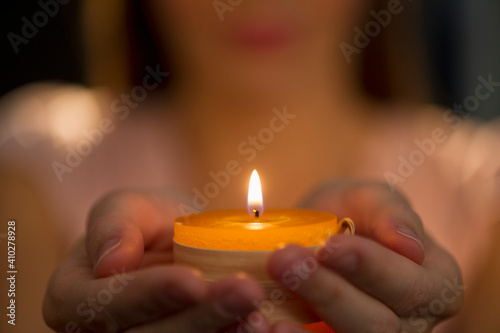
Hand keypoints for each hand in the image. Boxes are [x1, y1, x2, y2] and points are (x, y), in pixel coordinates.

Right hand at [43, 189, 305, 332]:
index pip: (107, 304)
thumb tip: (109, 263)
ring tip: (264, 314)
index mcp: (73, 299)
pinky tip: (270, 326)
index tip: (193, 281)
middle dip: (202, 316)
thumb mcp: (127, 207)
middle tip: (248, 291)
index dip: (150, 295)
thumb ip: (113, 226)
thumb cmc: (147, 223)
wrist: (177, 246)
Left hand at [267, 181, 462, 332]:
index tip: (328, 246)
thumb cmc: (356, 213)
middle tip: (283, 260)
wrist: (325, 234)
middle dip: (327, 291)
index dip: (370, 268)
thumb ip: (390, 213)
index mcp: (436, 285)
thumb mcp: (372, 199)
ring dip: (305, 327)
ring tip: (268, 309)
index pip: (410, 286)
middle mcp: (410, 323)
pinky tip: (267, 325)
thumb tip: (408, 246)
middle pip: (377, 324)